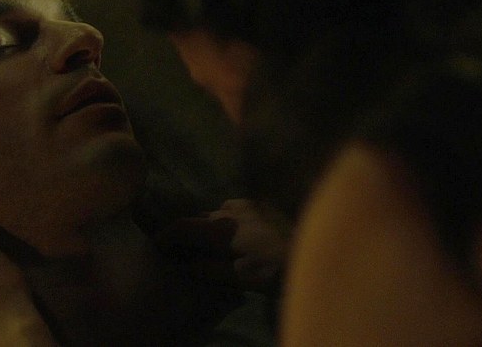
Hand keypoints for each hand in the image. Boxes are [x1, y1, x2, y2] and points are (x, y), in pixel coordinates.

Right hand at [155, 198, 286, 289]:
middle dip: (190, 234)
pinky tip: (239, 234)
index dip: (166, 236)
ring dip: (211, 227)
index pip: (183, 226)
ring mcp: (249, 203)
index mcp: (222, 229)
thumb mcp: (243, 278)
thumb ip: (211, 270)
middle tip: (186, 251)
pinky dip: (228, 221)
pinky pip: (236, 210)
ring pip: (219, 213)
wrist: (324, 248)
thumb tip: (187, 264)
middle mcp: (231, 210)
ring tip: (214, 245)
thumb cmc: (280, 268)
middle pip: (200, 219)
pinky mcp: (264, 203)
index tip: (157, 246)